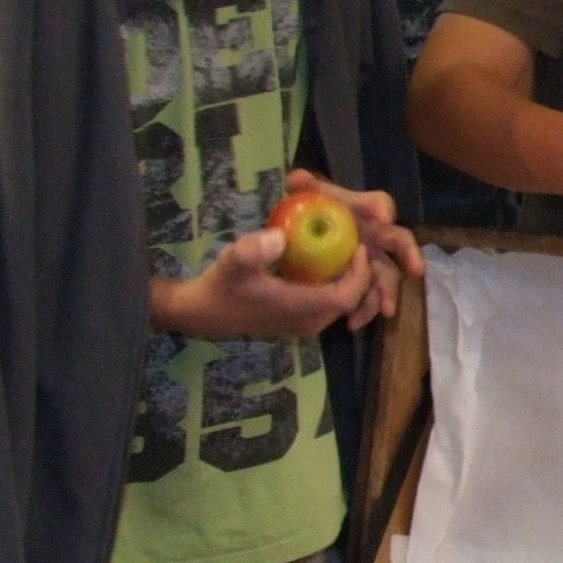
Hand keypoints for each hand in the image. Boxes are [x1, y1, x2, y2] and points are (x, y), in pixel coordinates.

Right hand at [153, 228, 376, 342]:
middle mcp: (308, 322)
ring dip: (346, 281)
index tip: (358, 246)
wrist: (202, 313)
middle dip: (357, 276)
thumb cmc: (222, 286)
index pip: (346, 296)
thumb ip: (254, 250)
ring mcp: (302, 325)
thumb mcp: (234, 262)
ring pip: (338, 305)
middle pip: (348, 301)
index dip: (359, 274)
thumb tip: (279, 236)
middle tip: (353, 244)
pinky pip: (325, 306)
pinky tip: (322, 265)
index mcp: (301, 308)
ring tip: (342, 251)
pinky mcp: (295, 324)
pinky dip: (331, 287)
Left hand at [282, 170, 418, 329]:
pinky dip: (365, 309)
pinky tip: (353, 322)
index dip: (382, 209)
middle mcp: (375, 235)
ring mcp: (372, 260)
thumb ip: (302, 188)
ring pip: (387, 276)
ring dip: (388, 293)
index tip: (383, 218)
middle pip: (400, 242)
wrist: (300, 236)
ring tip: (386, 311)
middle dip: (410, 256)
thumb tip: (297, 179)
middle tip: (416, 271)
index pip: (380, 204)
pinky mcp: (362, 282)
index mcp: (363, 211)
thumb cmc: (309, 211)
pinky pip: (370, 296)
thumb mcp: (304, 198)